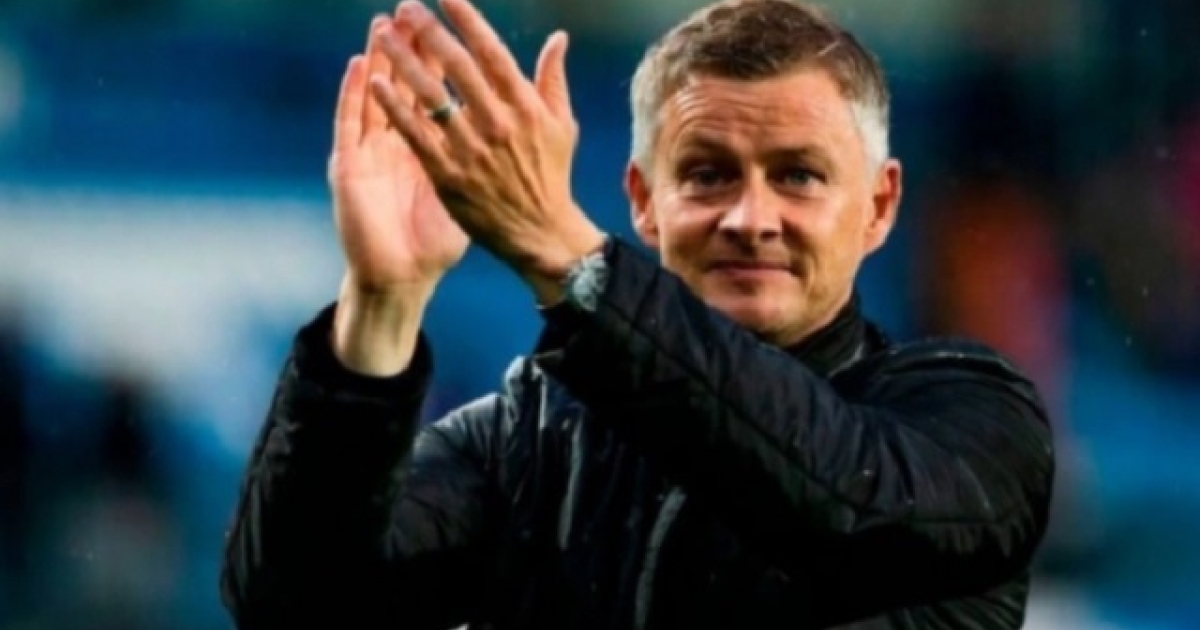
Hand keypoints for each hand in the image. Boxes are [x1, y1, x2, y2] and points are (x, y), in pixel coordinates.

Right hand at [329, 11, 468, 297]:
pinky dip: (354, 97)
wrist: (403, 277)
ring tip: (383, 25)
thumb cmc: (435, 240)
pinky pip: (351, 127)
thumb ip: (486, 158)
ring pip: (374, 96)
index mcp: (427, 144)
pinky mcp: (350, 169)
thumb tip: (514, 131)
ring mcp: (370, 152)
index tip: (453, 21)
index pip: (435, 90)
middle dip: (411, 46)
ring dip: (379, 59)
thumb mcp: (468, 191)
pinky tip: (359, 71)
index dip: (443, 56)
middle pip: (405, 84)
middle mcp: (396, 142)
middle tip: (414, 9)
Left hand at [370, 0, 604, 302]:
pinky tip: (375, 83)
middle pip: (457, 66)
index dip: (467, 19)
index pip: (491, 51)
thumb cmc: (550, 176)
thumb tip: (557, 38)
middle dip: (428, 30)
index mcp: (525, 106)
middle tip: (406, 6)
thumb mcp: (560, 125)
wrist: (539, 233)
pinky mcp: (448, 174)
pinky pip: (415, 133)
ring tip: (383, 34)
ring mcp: (471, 149)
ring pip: (431, 95)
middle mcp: (497, 122)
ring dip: (403, 60)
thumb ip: (553, 79)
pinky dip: (394, 107)